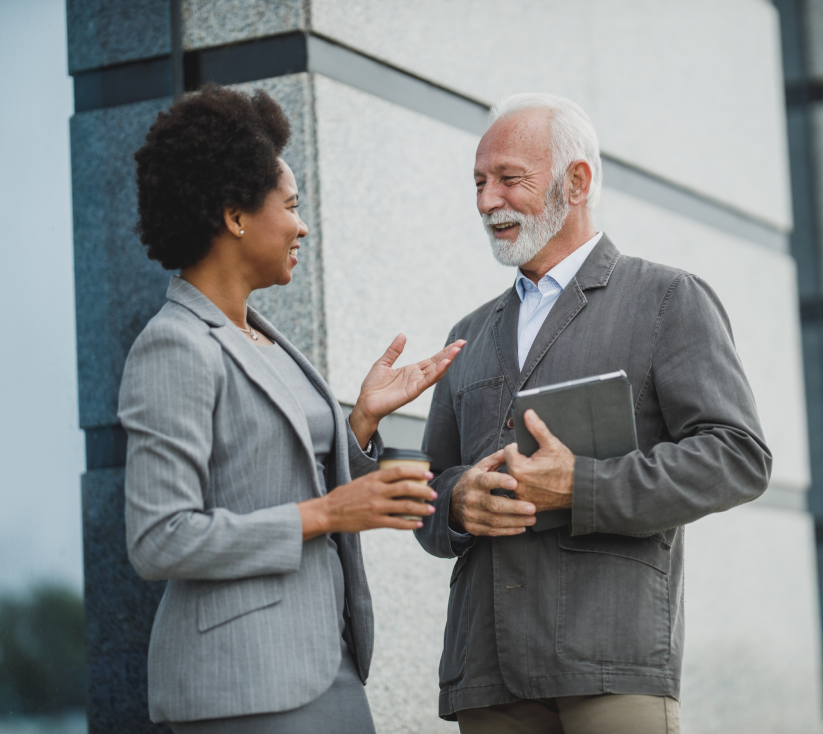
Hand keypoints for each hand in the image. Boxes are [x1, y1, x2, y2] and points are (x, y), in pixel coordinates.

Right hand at [298, 464, 437, 539]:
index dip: (416, 471)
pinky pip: (397, 523)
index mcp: (374, 478)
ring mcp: (376, 507)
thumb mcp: (362, 481)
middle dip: (424, 490)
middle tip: (433, 494)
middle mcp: (377, 491)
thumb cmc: (344, 496)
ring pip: (405, 506)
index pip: (399, 471)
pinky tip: (418, 524)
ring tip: (430, 509)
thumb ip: (378, 481)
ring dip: (421, 508)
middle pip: (407, 487)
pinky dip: (410, 524)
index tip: (428, 474)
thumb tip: (397, 480)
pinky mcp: (374, 522)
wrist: (328, 512)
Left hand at [349, 334, 464, 446]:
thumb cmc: (373, 386)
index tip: (456, 343)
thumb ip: (394, 350)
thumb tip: (403, 335)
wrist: (365, 403)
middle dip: (450, 354)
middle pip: (438, 364)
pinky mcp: (412, 392)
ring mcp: (416, 385)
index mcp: (412, 371)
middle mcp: (417, 378)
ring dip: (447, 361)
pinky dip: (437, 372)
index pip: (433, 360)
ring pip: (436, 372)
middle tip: (463, 343)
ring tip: (457, 350)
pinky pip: (427, 381)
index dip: (444, 351)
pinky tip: (445, 364)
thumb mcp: (383, 363)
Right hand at [449, 450, 535, 535]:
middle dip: (515, 507)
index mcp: (474, 481)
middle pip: (494, 505)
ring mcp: (471, 515)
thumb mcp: (481, 467)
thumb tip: (514, 448)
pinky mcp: (473, 527)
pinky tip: (521, 527)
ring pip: (495, 520)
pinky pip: (493, 532)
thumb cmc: (473, 482)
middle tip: (532, 507)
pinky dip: (509, 531)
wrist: (452, 501)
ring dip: (516, 521)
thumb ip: (498, 458)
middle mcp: (471, 498)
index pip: (487, 480)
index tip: (515, 483)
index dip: (500, 481)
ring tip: (532, 519)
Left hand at [503, 409, 573, 511]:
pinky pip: (521, 493)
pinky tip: (539, 486)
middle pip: (510, 465)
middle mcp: (517, 484)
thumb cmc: (567, 467)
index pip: (508, 451)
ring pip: (514, 480)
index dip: (519, 449)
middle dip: (520, 462)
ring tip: (538, 474)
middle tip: (536, 463)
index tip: (530, 452)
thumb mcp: (552, 444)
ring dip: (522, 476)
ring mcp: (522, 497)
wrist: (580, 489)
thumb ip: (537, 428)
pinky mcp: (528, 505)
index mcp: (519, 468)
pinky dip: (527, 489)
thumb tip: (528, 414)